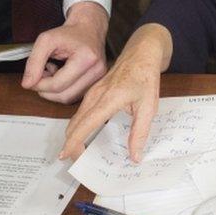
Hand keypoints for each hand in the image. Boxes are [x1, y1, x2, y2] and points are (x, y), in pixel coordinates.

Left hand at [21, 1, 108, 103]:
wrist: (88, 27)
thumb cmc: (69, 32)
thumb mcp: (46, 40)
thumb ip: (34, 62)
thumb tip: (27, 84)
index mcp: (87, 59)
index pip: (58, 84)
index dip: (40, 85)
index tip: (31, 78)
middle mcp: (97, 71)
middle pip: (65, 96)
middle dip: (46, 90)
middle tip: (38, 77)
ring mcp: (99, 78)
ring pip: (69, 98)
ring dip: (54, 91)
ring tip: (49, 74)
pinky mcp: (97, 82)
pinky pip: (75, 95)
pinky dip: (62, 90)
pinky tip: (59, 76)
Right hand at [59, 24, 171, 161]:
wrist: (142, 52)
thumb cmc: (146, 77)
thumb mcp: (149, 106)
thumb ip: (140, 133)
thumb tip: (134, 157)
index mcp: (108, 99)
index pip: (84, 125)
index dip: (73, 143)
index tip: (66, 157)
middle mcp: (95, 95)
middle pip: (74, 124)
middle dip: (71, 144)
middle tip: (77, 162)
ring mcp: (92, 92)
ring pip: (76, 118)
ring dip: (74, 135)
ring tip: (81, 153)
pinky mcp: (94, 91)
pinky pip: (81, 111)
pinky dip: (79, 126)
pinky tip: (88, 135)